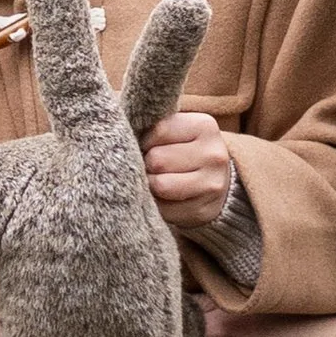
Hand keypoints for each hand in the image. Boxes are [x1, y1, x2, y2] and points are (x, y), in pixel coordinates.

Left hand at [144, 106, 233, 235]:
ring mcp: (211, 184)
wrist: (217, 181)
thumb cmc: (184, 150)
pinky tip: (164, 197)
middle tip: (150, 166)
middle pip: (157, 160)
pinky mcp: (203, 210)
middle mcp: (213, 154)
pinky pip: (164, 209)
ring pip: (160, 185)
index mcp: (204, 126)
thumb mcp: (176, 130)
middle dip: (146, 164)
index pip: (158, 131)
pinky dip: (157, 204)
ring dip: (150, 185)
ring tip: (155, 180)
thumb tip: (118, 131)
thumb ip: (154, 126)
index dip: (144, 140)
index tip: (148, 145)